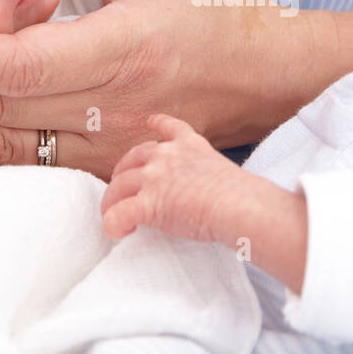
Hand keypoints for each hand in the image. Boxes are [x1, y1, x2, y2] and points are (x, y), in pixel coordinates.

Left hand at [99, 114, 260, 241]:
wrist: (240, 205)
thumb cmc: (241, 195)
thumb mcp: (222, 168)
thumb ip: (202, 171)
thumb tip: (198, 191)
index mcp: (189, 145)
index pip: (169, 127)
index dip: (158, 125)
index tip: (151, 122)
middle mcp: (166, 156)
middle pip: (131, 159)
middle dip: (122, 173)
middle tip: (121, 188)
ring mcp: (154, 178)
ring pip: (118, 187)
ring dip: (111, 202)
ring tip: (113, 214)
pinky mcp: (148, 203)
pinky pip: (118, 214)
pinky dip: (113, 224)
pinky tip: (119, 232)